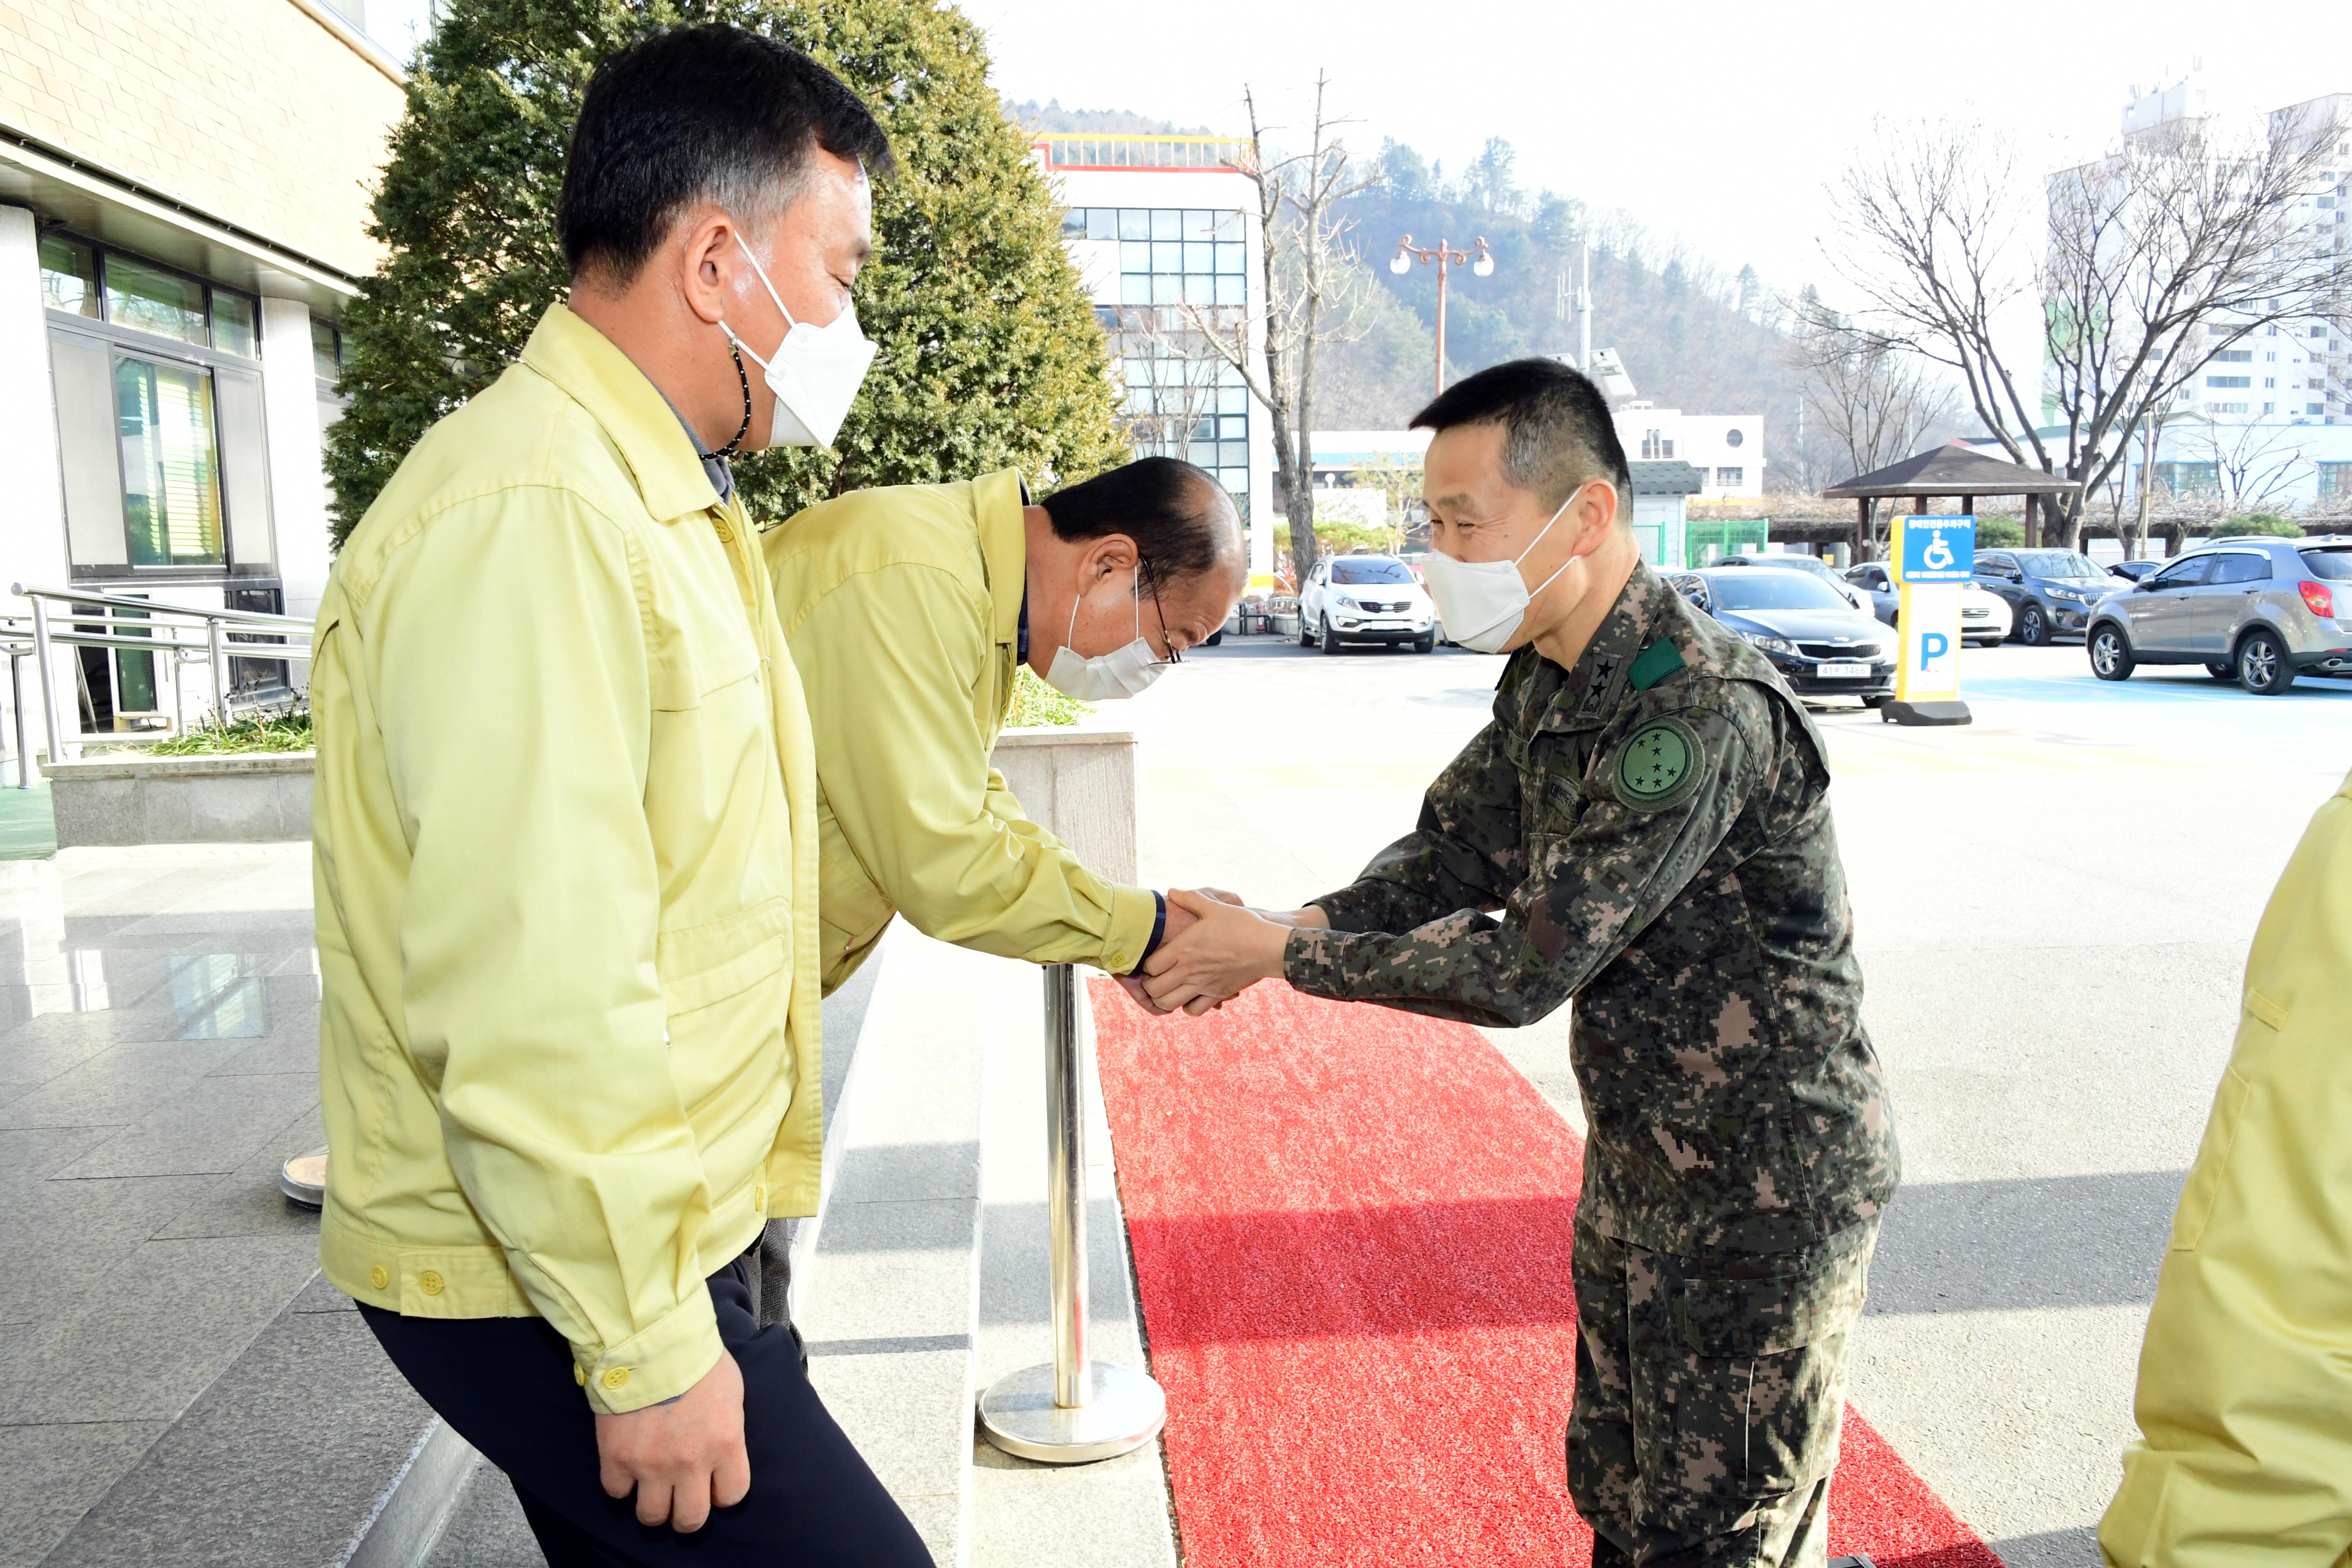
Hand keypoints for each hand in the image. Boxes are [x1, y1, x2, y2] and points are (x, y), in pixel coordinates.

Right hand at [594, 1350, 749, 1530]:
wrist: (649, 1339)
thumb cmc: (696, 1358)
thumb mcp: (731, 1391)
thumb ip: (728, 1428)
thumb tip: (722, 1448)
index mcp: (725, 1443)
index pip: (732, 1495)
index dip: (722, 1493)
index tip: (714, 1485)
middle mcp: (690, 1463)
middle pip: (690, 1520)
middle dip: (687, 1515)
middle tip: (682, 1501)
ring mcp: (650, 1464)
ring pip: (652, 1516)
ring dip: (654, 1506)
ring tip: (653, 1490)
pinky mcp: (616, 1457)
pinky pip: (616, 1492)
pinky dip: (621, 1484)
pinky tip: (627, 1467)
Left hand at [1141, 889, 1294, 1013]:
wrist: (1268, 947)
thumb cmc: (1241, 924)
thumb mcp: (1214, 907)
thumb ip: (1191, 899)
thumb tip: (1172, 891)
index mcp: (1183, 948)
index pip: (1149, 967)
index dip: (1146, 966)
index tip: (1152, 961)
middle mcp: (1188, 970)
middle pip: (1154, 989)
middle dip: (1149, 986)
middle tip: (1155, 978)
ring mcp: (1202, 985)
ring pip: (1169, 1004)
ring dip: (1164, 999)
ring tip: (1169, 989)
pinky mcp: (1216, 995)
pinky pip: (1193, 1011)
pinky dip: (1187, 1006)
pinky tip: (1190, 995)